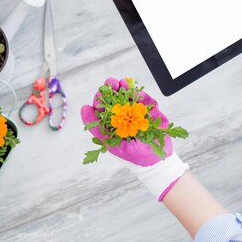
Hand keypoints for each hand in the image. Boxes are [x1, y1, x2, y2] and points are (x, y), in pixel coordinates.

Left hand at [81, 77, 188, 200]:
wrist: (157, 159)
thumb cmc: (133, 154)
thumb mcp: (111, 142)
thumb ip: (97, 127)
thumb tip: (84, 108)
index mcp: (112, 123)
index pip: (104, 106)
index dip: (101, 96)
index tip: (101, 90)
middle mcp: (124, 116)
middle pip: (116, 97)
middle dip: (114, 87)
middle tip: (113, 82)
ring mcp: (138, 112)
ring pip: (130, 95)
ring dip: (126, 87)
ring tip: (123, 83)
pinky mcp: (151, 112)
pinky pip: (146, 100)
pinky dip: (142, 95)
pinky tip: (139, 93)